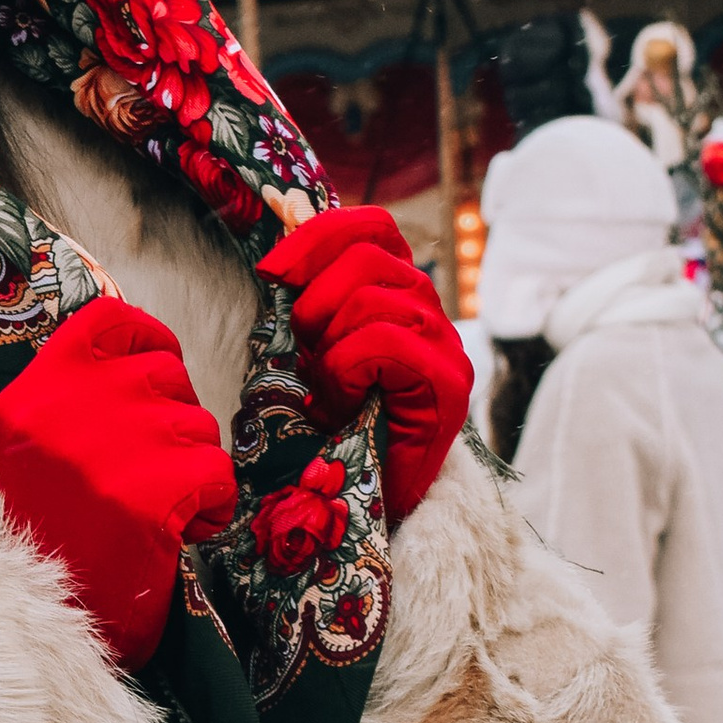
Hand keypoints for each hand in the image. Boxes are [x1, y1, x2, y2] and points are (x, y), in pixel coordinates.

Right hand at [0, 300, 237, 673]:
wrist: (45, 620)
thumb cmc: (54, 532)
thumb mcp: (38, 445)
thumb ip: (80, 392)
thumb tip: (152, 352)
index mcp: (30, 396)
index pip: (110, 320)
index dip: (150, 340)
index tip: (159, 367)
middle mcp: (62, 413)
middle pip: (165, 376)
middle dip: (175, 419)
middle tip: (147, 470)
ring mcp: (107, 451)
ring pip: (198, 425)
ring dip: (193, 466)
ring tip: (155, 506)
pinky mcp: (150, 495)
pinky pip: (218, 473)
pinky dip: (212, 505)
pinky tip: (179, 530)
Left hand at [256, 206, 470, 526]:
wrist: (362, 496)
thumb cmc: (330, 420)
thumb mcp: (308, 342)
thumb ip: (307, 292)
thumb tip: (282, 228)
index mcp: (400, 291)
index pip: (371, 226)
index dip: (317, 236)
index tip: (273, 272)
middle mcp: (431, 310)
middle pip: (368, 258)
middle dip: (315, 301)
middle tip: (306, 352)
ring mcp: (447, 346)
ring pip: (373, 300)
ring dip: (329, 344)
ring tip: (328, 386)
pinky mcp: (449, 384)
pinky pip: (383, 343)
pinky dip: (346, 370)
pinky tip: (344, 400)